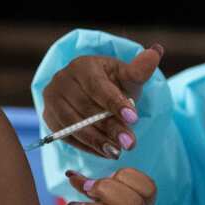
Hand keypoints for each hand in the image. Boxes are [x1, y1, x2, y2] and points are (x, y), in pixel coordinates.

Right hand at [40, 43, 162, 158]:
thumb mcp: (127, 76)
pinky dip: (87, 147)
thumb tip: (156, 51)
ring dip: (98, 141)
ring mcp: (52, 100)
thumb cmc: (113, 83)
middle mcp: (62, 80)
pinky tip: (105, 153)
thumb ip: (140, 69)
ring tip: (118, 152)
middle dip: (111, 127)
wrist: (92, 93)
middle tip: (130, 144)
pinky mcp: (49, 117)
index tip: (134, 119)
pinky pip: (67, 136)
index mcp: (82, 65)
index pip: (97, 86)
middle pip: (87, 108)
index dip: (115, 103)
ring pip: (74, 125)